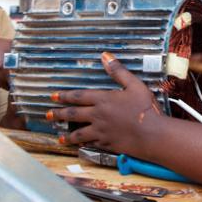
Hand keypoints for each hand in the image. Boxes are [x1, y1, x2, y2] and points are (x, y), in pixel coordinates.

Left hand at [49, 53, 163, 155]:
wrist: (152, 135)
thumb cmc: (145, 108)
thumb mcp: (135, 85)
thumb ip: (118, 71)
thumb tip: (105, 55)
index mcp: (103, 99)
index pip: (79, 96)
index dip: (65, 96)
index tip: (53, 96)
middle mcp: (98, 116)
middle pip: (73, 114)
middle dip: (59, 114)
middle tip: (48, 115)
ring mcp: (101, 132)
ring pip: (79, 133)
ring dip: (68, 135)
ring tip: (60, 137)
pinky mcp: (106, 144)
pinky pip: (90, 144)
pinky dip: (83, 144)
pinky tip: (79, 145)